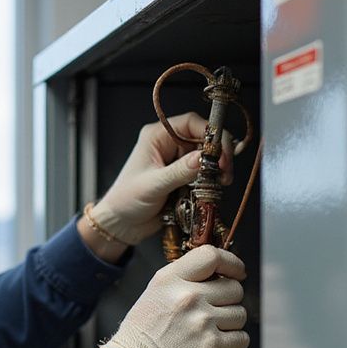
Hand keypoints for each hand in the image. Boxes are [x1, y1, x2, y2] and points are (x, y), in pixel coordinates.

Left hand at [87, 113, 233, 246]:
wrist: (121, 223)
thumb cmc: (126, 200)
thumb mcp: (153, 185)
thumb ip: (180, 171)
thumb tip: (204, 158)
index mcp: (157, 136)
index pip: (192, 123)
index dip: (211, 134)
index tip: (221, 154)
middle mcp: (168, 144)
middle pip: (204, 139)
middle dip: (218, 154)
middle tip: (225, 172)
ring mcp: (177, 161)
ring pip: (208, 158)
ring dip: (217, 170)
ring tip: (221, 183)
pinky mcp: (184, 177)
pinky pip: (205, 174)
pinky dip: (211, 181)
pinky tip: (212, 190)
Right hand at [99, 245, 249, 347]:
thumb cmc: (141, 337)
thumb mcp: (154, 294)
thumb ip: (183, 281)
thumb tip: (216, 277)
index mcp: (170, 279)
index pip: (211, 255)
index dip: (231, 263)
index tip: (236, 273)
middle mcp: (187, 296)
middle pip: (234, 288)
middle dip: (229, 301)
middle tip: (214, 313)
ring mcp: (201, 320)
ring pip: (240, 314)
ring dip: (231, 325)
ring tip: (209, 332)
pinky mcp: (211, 345)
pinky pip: (241, 338)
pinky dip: (234, 345)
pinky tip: (216, 347)